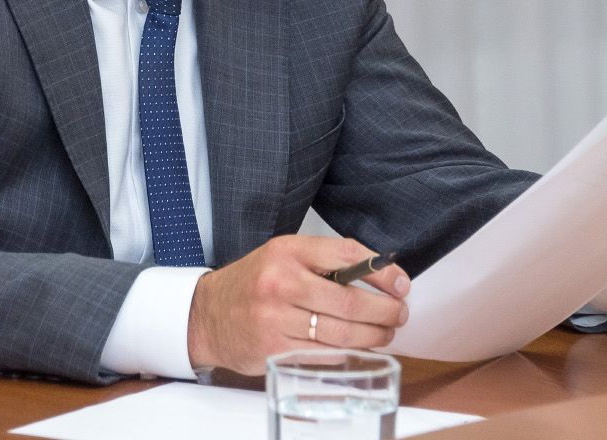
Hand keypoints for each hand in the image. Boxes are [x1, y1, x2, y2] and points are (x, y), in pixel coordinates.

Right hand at [186, 235, 409, 373]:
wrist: (206, 314)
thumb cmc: (252, 283)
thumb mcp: (282, 255)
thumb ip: (323, 260)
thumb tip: (377, 272)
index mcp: (287, 252)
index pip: (347, 256)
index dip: (382, 271)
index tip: (401, 283)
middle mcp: (282, 283)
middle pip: (350, 302)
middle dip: (385, 311)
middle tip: (399, 313)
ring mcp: (277, 319)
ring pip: (342, 333)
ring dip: (374, 336)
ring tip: (386, 333)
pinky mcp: (275, 350)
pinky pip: (325, 354)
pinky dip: (348, 352)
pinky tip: (358, 347)